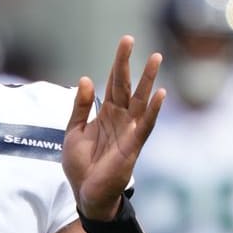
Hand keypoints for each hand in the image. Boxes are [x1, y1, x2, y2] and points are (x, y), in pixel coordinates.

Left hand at [62, 35, 164, 220]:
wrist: (85, 193)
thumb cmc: (81, 164)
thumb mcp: (73, 131)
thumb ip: (80, 107)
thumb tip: (85, 79)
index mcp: (106, 114)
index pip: (113, 83)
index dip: (118, 63)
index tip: (126, 41)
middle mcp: (120, 118)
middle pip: (126, 86)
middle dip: (128, 63)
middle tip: (131, 39)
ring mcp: (129, 131)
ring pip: (140, 101)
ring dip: (148, 80)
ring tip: (155, 58)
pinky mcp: (133, 146)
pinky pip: (145, 125)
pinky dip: (153, 110)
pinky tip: (160, 94)